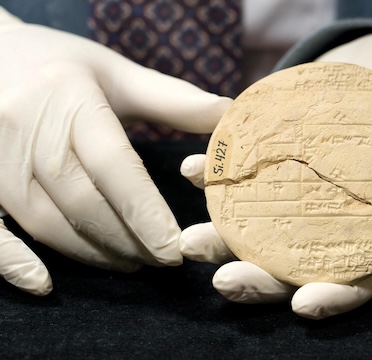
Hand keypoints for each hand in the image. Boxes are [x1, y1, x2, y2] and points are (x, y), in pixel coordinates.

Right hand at [0, 7, 230, 294]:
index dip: (145, 212)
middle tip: (164, 259)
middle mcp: (27, 129)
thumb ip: (173, 99)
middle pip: (83, 202)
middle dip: (128, 240)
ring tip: (132, 263)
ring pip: (46, 222)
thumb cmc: (61, 66)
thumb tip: (231, 115)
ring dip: (92, 251)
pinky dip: (13, 262)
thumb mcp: (116, 73)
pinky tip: (44, 284)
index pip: (113, 165)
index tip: (175, 247)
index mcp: (71, 99)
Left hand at [181, 155, 371, 319]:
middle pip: (295, 266)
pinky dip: (211, 177)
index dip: (336, 297)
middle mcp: (329, 221)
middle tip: (224, 281)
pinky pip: (237, 180)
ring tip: (192, 239)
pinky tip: (190, 168)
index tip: (304, 305)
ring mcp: (295, 196)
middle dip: (259, 281)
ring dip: (220, 242)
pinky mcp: (270, 164)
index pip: (360, 276)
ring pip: (257, 233)